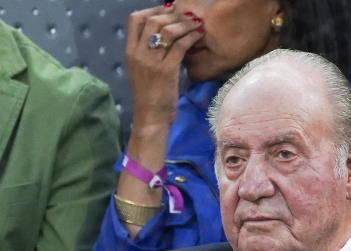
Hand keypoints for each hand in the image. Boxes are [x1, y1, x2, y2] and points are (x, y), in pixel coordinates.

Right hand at [126, 4, 203, 130]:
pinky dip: (191, 37)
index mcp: (130, 52)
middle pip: (153, 21)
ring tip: (196, 23)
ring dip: (185, 24)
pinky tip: (199, 35)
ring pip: (168, 31)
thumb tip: (164, 36)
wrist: (150, 118)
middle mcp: (138, 53)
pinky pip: (180, 46)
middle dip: (173, 15)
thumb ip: (148, 53)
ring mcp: (151, 62)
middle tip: (188, 15)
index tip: (169, 9)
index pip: (135, 19)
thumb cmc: (150, 96)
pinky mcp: (167, 71)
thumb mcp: (142, 70)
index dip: (153, 10)